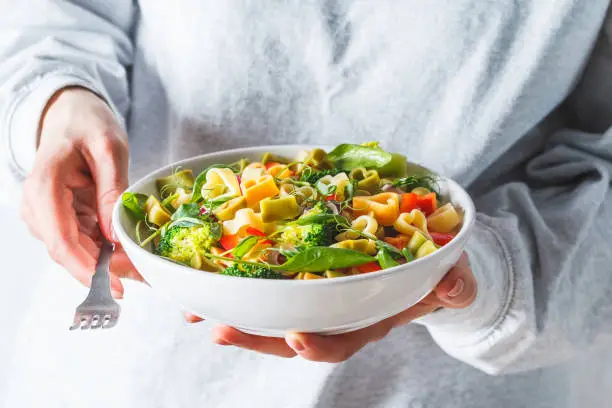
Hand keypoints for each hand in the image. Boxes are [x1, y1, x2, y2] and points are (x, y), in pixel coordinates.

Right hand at [20, 87, 142, 297]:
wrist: (70, 116)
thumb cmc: (87, 125)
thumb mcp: (109, 148)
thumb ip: (112, 188)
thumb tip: (114, 235)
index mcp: (44, 187)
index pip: (62, 241)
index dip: (89, 269)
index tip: (117, 286)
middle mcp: (38, 207)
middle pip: (69, 253)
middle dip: (106, 270)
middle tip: (144, 276)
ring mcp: (47, 216)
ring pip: (77, 252)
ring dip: (108, 264)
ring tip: (143, 267)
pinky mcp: (60, 219)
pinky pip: (82, 242)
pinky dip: (106, 252)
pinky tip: (131, 254)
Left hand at [187, 253, 475, 361]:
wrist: (416, 258)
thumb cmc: (431, 271)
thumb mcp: (450, 276)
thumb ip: (454, 284)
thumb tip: (456, 286)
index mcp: (367, 318)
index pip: (339, 341)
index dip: (318, 345)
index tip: (296, 338)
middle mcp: (333, 312)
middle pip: (289, 333)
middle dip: (254, 335)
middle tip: (219, 329)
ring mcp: (315, 293)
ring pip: (270, 310)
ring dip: (232, 310)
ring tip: (195, 307)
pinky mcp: (300, 271)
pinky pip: (266, 279)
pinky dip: (237, 280)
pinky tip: (207, 272)